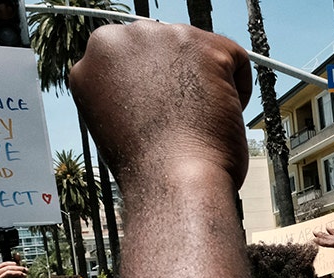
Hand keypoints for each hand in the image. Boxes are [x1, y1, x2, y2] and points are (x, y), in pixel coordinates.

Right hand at [69, 22, 252, 186]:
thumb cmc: (150, 167)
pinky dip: (238, 90)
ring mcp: (161, 37)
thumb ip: (127, 87)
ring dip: (206, 85)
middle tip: (179, 120)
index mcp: (95, 58)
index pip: (137, 56)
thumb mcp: (116, 117)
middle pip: (168, 48)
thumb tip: (152, 78)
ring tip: (195, 122)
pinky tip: (219, 117)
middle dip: (178, 80)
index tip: (160, 113)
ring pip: (201, 51)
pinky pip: (236, 60)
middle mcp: (120, 38)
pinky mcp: (203, 45)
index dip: (155, 88)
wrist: (172, 183)